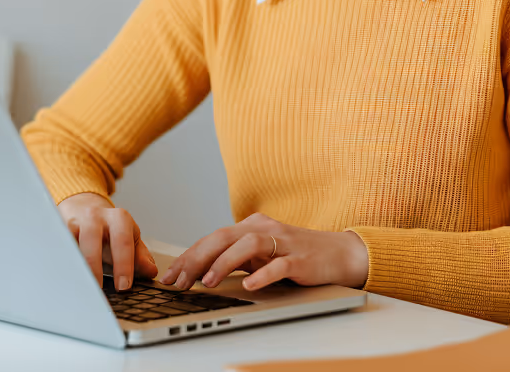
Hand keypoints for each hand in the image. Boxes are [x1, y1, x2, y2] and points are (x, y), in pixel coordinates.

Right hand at [57, 192, 157, 290]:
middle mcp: (95, 217)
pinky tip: (62, 279)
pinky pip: (56, 245)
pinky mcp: (57, 230)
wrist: (84, 206)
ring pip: (70, 242)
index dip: (124, 264)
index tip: (124, 286)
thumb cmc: (108, 228)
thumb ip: (140, 256)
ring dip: (74, 266)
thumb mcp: (129, 237)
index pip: (122, 240)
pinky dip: (58, 262)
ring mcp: (74, 222)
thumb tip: (151, 272)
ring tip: (78, 288)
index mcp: (118, 218)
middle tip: (98, 291)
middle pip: (92, 238)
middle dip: (94, 266)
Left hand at [158, 213, 368, 291]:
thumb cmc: (296, 255)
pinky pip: (279, 264)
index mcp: (252, 226)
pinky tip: (249, 284)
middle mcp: (264, 228)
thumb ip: (236, 256)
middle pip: (224, 237)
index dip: (190, 255)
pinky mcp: (300, 258)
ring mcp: (283, 242)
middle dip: (198, 258)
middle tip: (179, 280)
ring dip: (224, 263)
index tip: (171, 275)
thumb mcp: (262, 254)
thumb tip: (200, 270)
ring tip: (207, 281)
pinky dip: (263, 273)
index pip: (214, 237)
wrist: (338, 253)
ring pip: (248, 245)